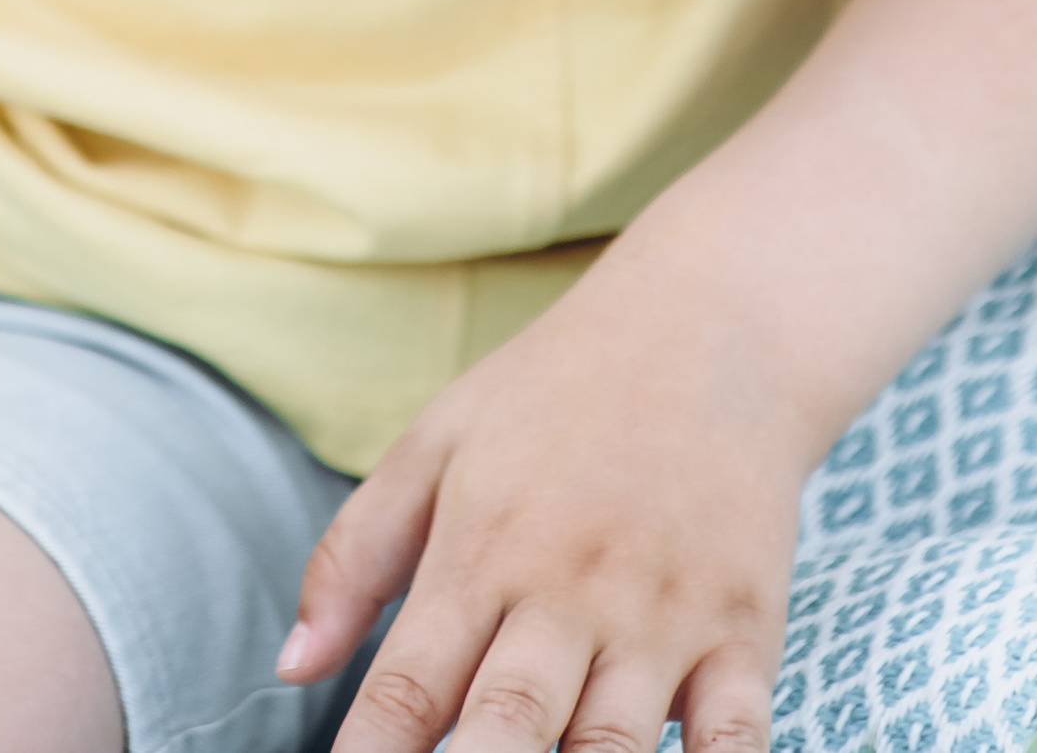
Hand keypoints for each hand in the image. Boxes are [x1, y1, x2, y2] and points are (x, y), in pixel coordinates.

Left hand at [280, 239, 807, 752]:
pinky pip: (735, 741)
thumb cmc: (554, 393)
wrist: (711, 326)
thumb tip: (290, 667)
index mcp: (481, 551)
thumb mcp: (436, 444)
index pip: (407, 690)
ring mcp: (661, 616)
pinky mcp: (746, 632)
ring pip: (611, 752)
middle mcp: (567, 592)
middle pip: (506, 731)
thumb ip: (356, 558)